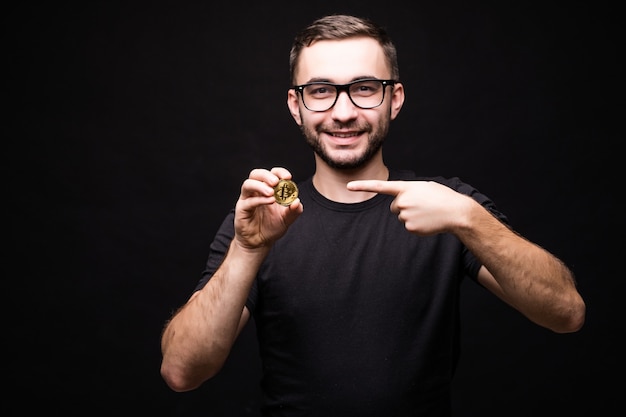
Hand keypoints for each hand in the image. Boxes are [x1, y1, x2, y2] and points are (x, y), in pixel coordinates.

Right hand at [234, 167, 302, 249]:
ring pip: (248, 184)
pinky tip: (269, 201)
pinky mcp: (242, 209)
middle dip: (267, 175)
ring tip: (272, 193)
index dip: (279, 172)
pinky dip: (259, 200)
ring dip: (260, 186)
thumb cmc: (272, 227)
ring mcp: (248, 199)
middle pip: (256, 174)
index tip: (288, 177)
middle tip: (276, 181)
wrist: (260, 243)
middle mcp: (257, 191)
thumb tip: (297, 201)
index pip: (272, 174)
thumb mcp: (287, 219)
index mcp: (268, 189)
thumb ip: (294, 211)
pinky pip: (248, 201)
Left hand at [347, 179, 471, 235]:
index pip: (380, 186)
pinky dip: (416, 224)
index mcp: (406, 187)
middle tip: (421, 205)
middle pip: (394, 206)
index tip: (349, 186)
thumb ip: (408, 191)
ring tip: (427, 211)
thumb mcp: (424, 187)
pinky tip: (428, 220)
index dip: (363, 186)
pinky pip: (408, 225)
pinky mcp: (410, 227)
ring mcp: (405, 215)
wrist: (456, 212)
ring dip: (412, 214)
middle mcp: (402, 201)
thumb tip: (400, 205)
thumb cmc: (442, 197)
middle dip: (404, 206)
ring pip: (401, 216)